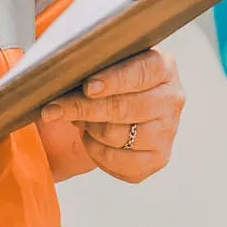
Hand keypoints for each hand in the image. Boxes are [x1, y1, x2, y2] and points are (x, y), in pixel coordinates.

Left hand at [38, 50, 183, 183]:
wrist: (120, 107)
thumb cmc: (107, 80)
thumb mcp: (103, 64)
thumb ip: (89, 66)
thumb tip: (58, 80)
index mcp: (163, 67)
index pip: (140, 73)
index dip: (113, 81)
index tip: (87, 87)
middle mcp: (172, 98)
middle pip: (126, 108)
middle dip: (85, 108)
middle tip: (54, 109)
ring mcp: (168, 131)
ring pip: (118, 136)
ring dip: (90, 129)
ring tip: (78, 119)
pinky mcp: (158, 158)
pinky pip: (119, 162)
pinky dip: (96, 152)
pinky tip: (91, 139)